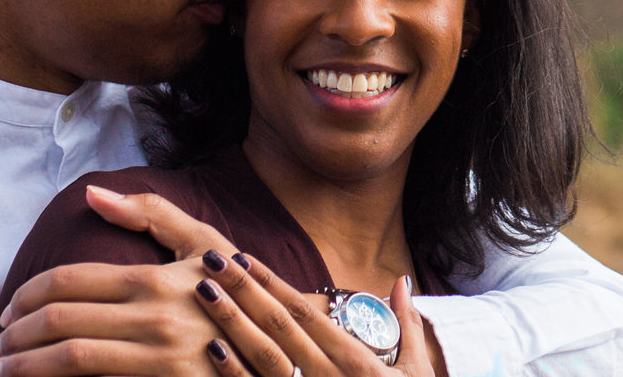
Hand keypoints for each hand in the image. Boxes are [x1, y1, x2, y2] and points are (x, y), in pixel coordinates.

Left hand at [0, 189, 300, 376]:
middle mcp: (155, 318)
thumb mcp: (206, 246)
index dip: (26, 296)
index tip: (7, 310)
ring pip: (67, 359)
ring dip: (21, 365)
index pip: (67, 283)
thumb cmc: (242, 294)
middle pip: (57, 322)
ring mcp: (161, 358)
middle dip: (12, 336)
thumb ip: (149, 213)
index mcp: (156, 280)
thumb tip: (91, 192)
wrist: (286, 350)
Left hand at [190, 253, 442, 376]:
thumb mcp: (416, 370)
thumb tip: (401, 281)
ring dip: (232, 322)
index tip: (245, 257)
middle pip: (278, 325)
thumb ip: (408, 324)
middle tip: (214, 260)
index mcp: (356, 362)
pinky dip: (233, 373)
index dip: (273, 283)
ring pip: (264, 355)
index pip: (305, 313)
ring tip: (205, 292)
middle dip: (244, 289)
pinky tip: (212, 349)